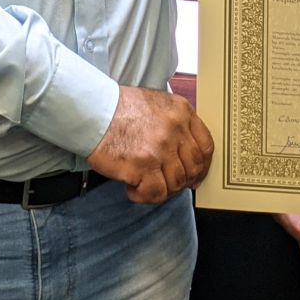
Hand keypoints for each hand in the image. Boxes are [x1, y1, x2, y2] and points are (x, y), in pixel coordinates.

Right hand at [87, 86, 213, 203]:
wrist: (93, 111)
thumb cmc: (119, 108)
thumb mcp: (157, 103)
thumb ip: (175, 123)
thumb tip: (185, 151)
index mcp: (181, 112)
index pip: (206, 146)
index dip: (203, 166)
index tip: (195, 175)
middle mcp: (175, 130)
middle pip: (193, 168)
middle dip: (182, 181)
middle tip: (166, 183)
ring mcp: (160, 149)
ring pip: (176, 183)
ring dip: (161, 189)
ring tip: (143, 183)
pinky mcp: (143, 166)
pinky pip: (156, 193)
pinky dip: (144, 196)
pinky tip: (132, 189)